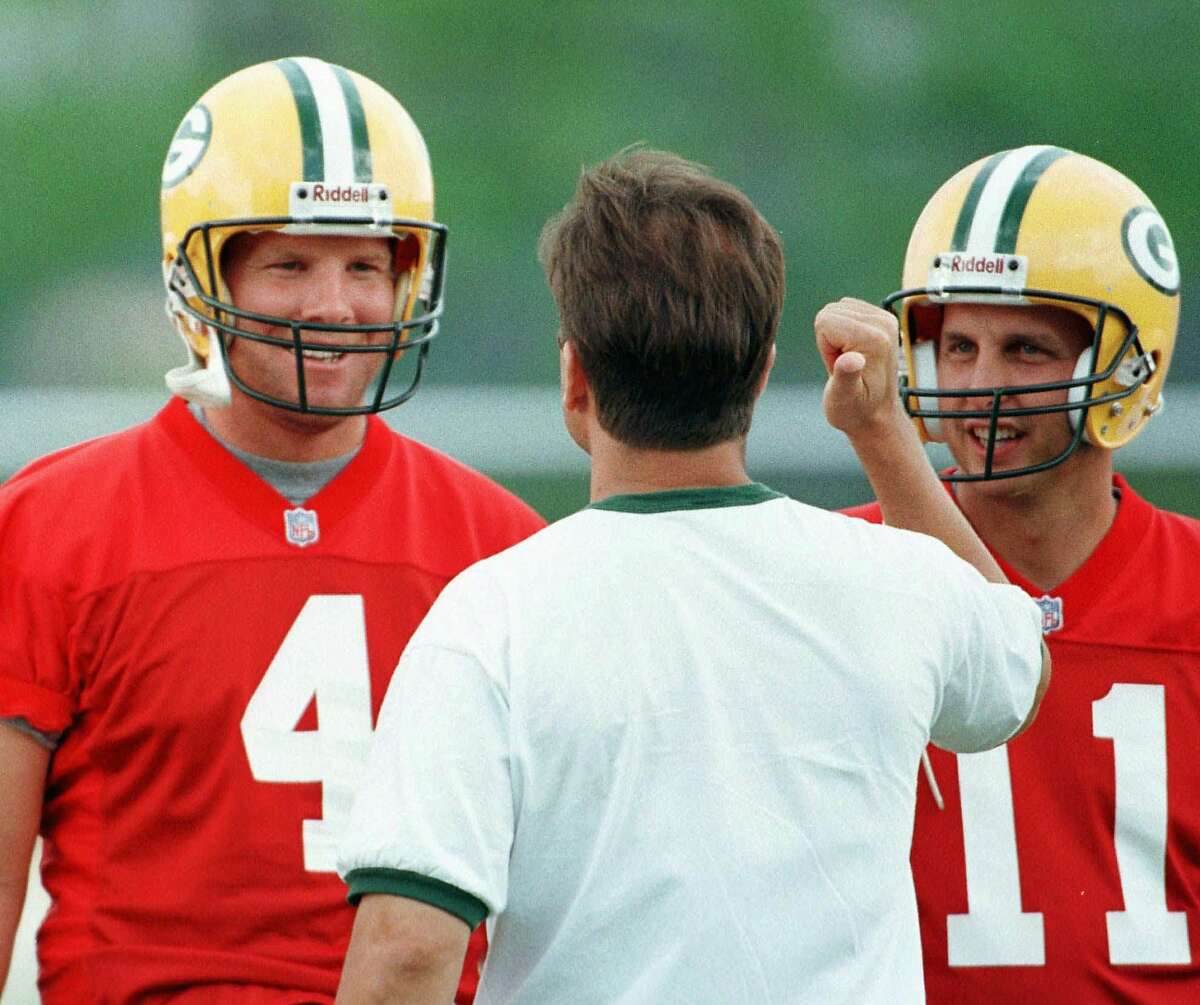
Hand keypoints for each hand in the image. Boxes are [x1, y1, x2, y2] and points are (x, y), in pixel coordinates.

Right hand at [813, 297, 905, 438]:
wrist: (878, 416)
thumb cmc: (857, 411)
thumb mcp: (844, 399)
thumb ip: (846, 376)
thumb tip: (852, 359)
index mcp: (875, 339)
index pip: (825, 321)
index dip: (824, 347)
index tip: (840, 367)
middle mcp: (884, 323)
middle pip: (831, 311)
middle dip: (829, 340)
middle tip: (844, 366)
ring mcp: (886, 318)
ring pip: (837, 309)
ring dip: (835, 335)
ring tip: (848, 361)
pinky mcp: (882, 318)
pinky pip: (847, 310)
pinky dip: (842, 331)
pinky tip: (852, 353)